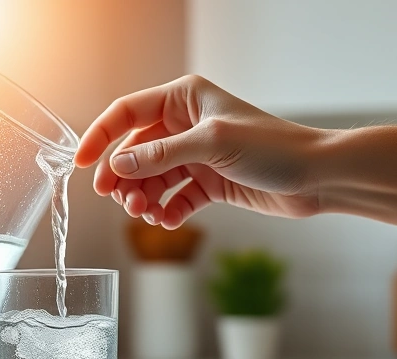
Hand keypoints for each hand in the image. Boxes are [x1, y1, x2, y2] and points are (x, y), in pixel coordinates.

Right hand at [74, 75, 325, 228]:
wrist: (316, 178)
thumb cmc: (273, 149)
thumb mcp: (211, 145)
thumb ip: (160, 155)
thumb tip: (117, 166)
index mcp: (184, 98)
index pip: (127, 113)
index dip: (100, 137)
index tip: (80, 165)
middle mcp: (186, 124)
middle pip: (134, 151)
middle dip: (123, 177)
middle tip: (118, 201)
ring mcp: (196, 155)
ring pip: (151, 178)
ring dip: (143, 198)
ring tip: (147, 215)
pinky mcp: (207, 183)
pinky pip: (173, 197)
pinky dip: (166, 211)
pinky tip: (168, 222)